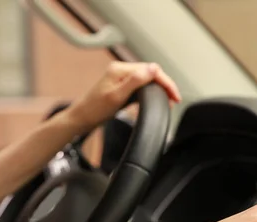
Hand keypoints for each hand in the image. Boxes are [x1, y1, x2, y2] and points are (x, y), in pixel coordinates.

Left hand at [66, 62, 181, 130]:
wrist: (81, 119)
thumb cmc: (95, 110)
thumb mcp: (117, 96)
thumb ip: (135, 81)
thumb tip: (153, 68)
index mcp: (120, 70)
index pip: (151, 70)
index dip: (166, 82)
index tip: (175, 96)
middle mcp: (121, 70)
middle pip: (151, 73)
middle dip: (165, 85)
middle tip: (175, 100)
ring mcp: (121, 77)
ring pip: (148, 79)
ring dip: (159, 88)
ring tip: (168, 100)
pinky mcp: (121, 85)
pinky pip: (141, 85)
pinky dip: (151, 91)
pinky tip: (155, 99)